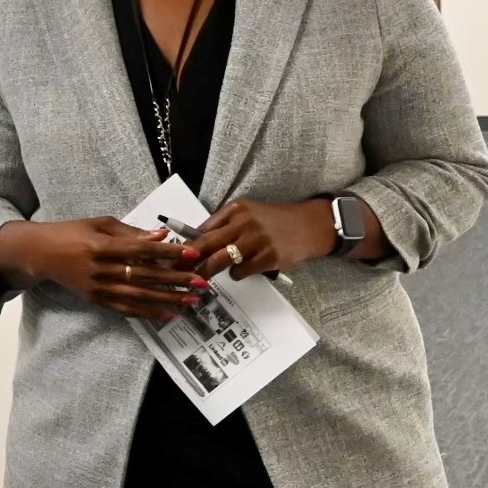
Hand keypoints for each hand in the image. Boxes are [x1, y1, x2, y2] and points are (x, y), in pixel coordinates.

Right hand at [0, 216, 207, 322]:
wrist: (41, 254)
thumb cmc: (72, 232)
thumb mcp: (100, 224)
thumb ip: (130, 232)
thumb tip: (161, 236)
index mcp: (102, 247)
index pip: (142, 250)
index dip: (168, 252)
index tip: (192, 253)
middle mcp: (101, 270)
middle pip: (145, 277)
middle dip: (175, 280)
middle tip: (201, 282)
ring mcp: (98, 288)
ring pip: (139, 297)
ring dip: (168, 300)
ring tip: (192, 301)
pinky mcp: (96, 300)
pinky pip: (126, 310)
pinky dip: (148, 313)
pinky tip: (168, 314)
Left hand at [192, 198, 343, 277]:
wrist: (311, 225)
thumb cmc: (277, 220)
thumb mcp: (250, 213)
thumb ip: (226, 224)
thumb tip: (197, 241)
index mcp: (237, 208)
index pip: (203, 228)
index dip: (187, 245)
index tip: (175, 257)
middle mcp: (245, 222)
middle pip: (206, 244)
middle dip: (189, 261)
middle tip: (178, 272)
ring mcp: (257, 240)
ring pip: (220, 260)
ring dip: (209, 272)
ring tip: (202, 278)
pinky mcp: (269, 257)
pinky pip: (241, 271)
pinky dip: (237, 274)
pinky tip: (242, 271)